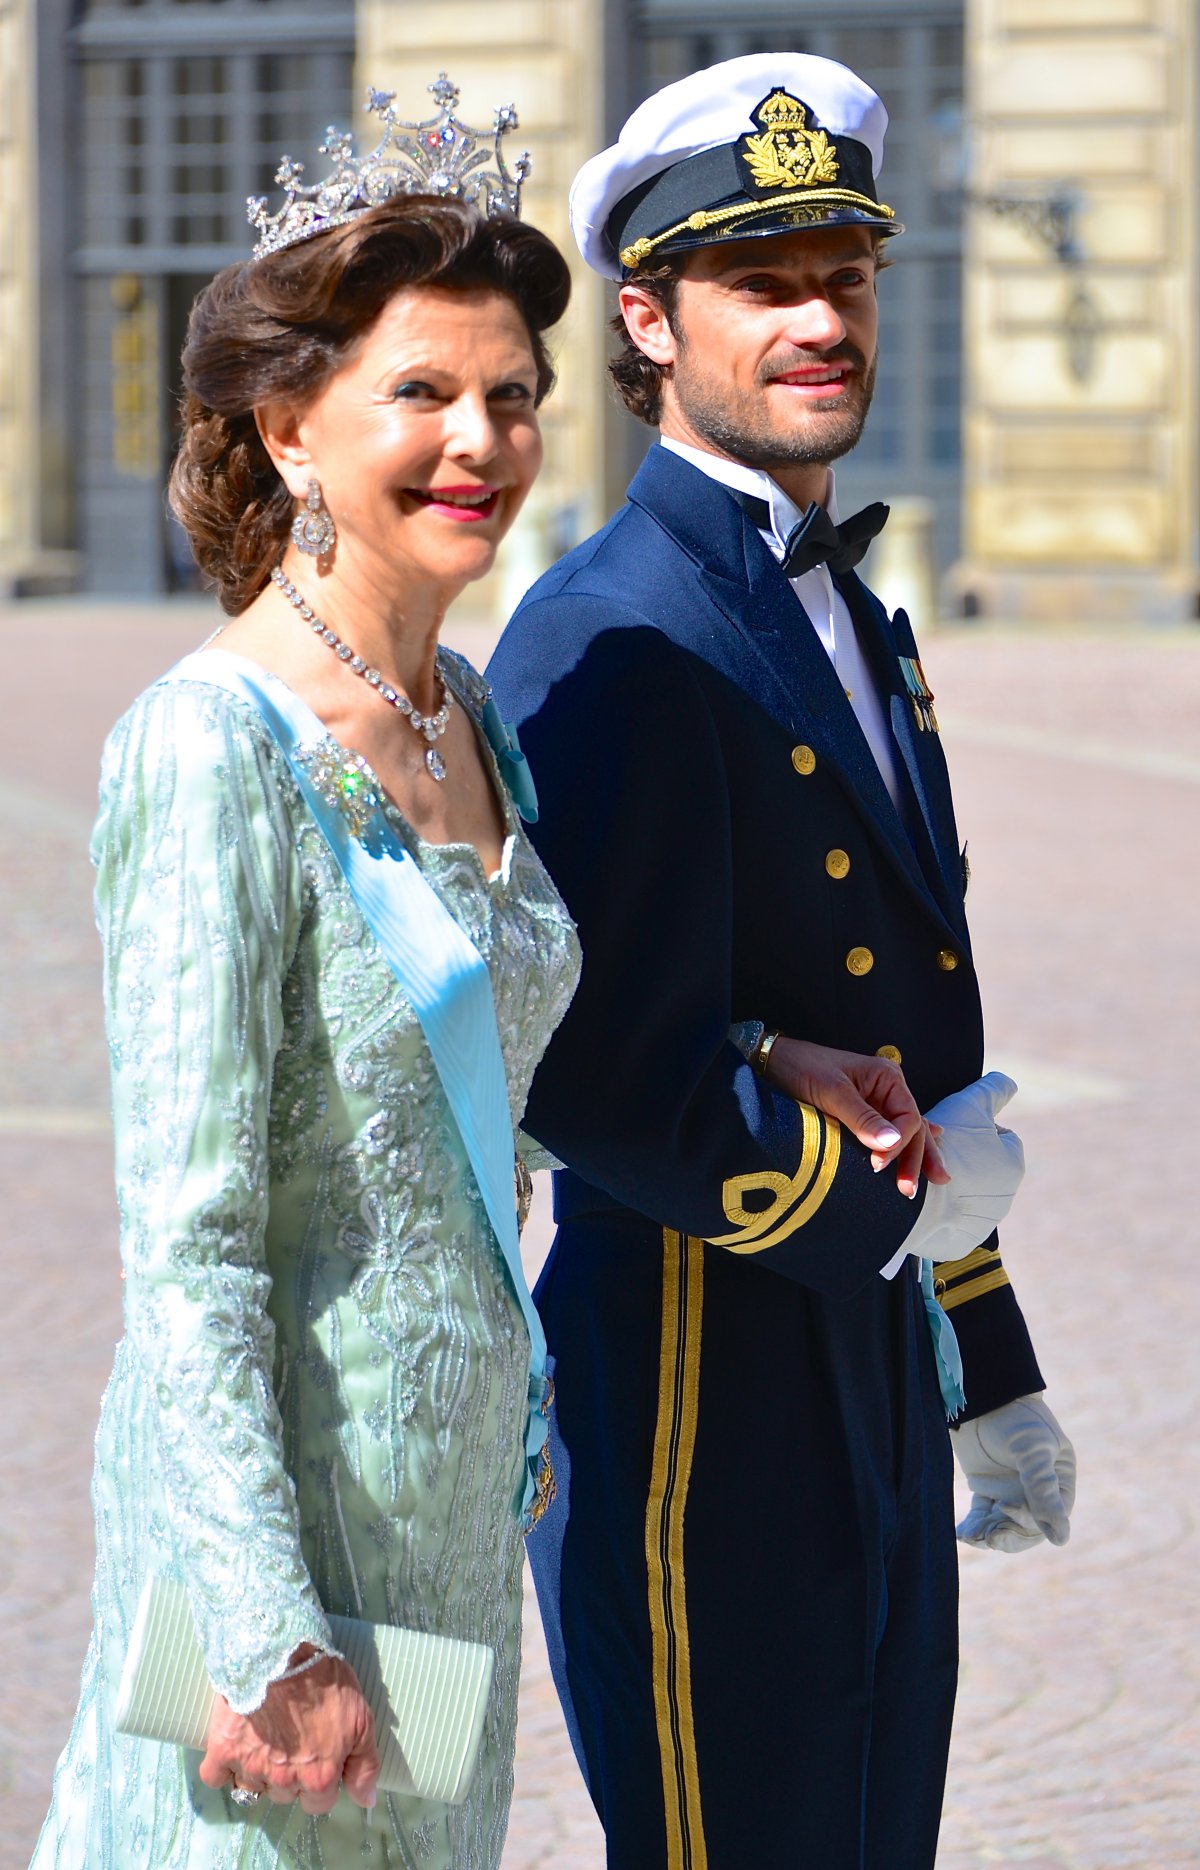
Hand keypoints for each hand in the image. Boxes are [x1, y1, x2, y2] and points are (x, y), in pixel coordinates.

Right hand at [199, 1647, 379, 1814]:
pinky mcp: (223, 1752)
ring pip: (252, 1789)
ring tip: (264, 1737)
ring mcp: (251, 1768)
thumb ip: (365, 1764)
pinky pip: (216, 1777)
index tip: (317, 1756)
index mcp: (318, 1777)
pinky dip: (222, 1769)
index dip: (320, 1780)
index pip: (318, 1803)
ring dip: (258, 1771)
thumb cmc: (325, 1680)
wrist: (282, 1650)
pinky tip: (235, 1748)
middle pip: (285, 1795)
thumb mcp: (360, 1719)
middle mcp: (284, 1780)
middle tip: (291, 1739)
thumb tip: (366, 1801)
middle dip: (290, 1774)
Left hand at [762, 1036, 948, 1197]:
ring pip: (906, 1131)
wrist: (773, 1061)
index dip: (899, 1144)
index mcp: (887, 1078)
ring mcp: (876, 1101)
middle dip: (914, 1158)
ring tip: (933, 1180)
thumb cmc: (802, 1069)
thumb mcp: (832, 1092)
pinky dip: (907, 1142)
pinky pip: (891, 1130)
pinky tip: (929, 1145)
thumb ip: (862, 1118)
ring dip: (916, 1155)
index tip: (879, 1165)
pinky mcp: (862, 1112)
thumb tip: (892, 1142)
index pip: (909, 1117)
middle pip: (912, 1127)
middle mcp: (887, 1089)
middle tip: (908, 1190)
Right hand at [910, 1072, 1024, 1259]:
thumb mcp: (969, 1105)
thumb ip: (992, 1091)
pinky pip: (947, 1224)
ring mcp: (982, 1224)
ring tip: (922, 1177)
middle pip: (977, 1169)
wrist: (916, 1197)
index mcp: (1012, 1164)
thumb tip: (1010, 1082)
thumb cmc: (947, 1148)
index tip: (950, 1134)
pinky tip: (923, 1202)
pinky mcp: (960, 1243)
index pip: (994, 1139)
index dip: (969, 1131)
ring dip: (947, 1188)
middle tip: (933, 1154)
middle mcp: (1005, 1198)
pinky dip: (937, 1214)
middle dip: (959, 1161)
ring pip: (961, 1198)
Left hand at [954, 1393, 1075, 1552]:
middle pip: (1025, 1530)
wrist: (981, 1395)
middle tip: (987, 1538)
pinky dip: (973, 1527)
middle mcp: (1037, 1492)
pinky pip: (983, 1518)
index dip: (1027, 1522)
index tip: (1004, 1507)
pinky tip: (960, 1532)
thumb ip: (1042, 1489)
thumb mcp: (1032, 1450)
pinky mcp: (988, 1489)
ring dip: (987, 1535)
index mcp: (1059, 1482)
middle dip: (1007, 1537)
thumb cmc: (1014, 1417)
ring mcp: (1011, 1491)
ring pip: (1003, 1527)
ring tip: (970, 1535)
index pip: (1048, 1517)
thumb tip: (1060, 1539)